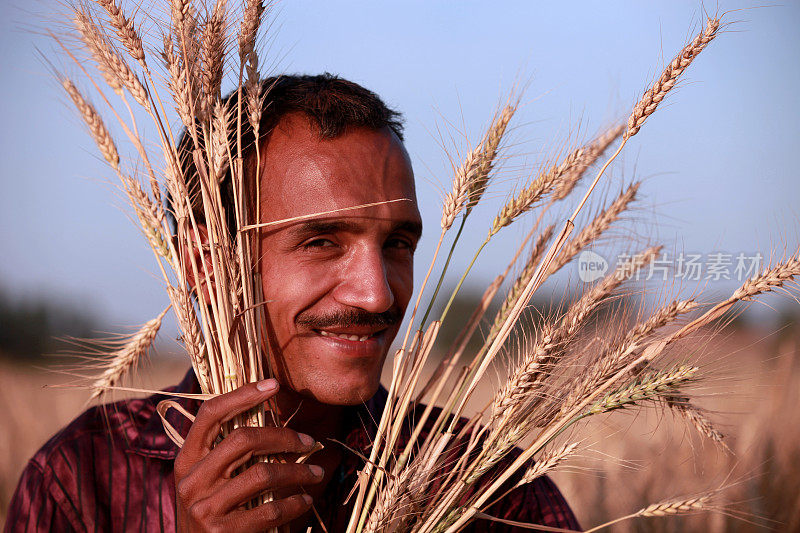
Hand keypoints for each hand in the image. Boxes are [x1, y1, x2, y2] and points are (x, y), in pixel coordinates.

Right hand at [174, 379, 323, 532]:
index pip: (211, 414)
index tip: (273, 384)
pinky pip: (270, 510)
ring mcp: (205, 508)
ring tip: (316, 472)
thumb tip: (268, 416)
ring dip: (299, 471)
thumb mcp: (205, 479)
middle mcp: (191, 481)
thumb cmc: (210, 511)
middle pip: (243, 439)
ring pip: (263, 474)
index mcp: (186, 459)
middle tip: (310, 442)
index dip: (242, 394)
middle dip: (284, 436)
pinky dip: (294, 502)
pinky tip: (304, 499)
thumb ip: (225, 453)